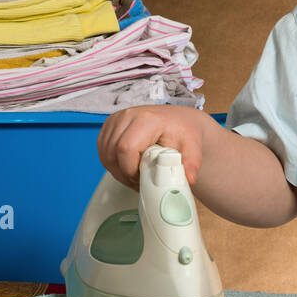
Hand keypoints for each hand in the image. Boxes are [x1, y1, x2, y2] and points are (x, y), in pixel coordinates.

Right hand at [96, 104, 211, 189]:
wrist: (179, 121)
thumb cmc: (183, 133)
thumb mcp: (193, 149)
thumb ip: (191, 164)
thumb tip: (188, 179)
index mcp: (146, 119)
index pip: (126, 148)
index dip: (131, 170)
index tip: (143, 178)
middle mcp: (128, 115)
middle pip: (112, 153)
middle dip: (124, 174)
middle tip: (140, 180)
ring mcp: (116, 119)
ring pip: (105, 154)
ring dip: (117, 170)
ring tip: (136, 174)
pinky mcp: (110, 125)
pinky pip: (103, 151)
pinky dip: (113, 163)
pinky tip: (128, 166)